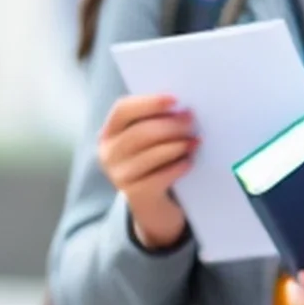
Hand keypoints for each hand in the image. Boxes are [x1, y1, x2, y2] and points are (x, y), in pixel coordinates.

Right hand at [98, 92, 195, 250]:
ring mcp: (119, 176)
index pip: (122, 110)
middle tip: (192, 121)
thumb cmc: (155, 163)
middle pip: (140, 133)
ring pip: (151, 154)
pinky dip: (178, 166)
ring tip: (195, 141)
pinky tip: (189, 161)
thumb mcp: (150, 141)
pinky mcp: (135, 195)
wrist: (154, 205)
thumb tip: (182, 108)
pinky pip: (160, 177)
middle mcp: (108, 154)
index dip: (149, 103)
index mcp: (109, 133)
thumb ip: (157, 122)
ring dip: (176, 145)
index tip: (175, 100)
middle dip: (170, 125)